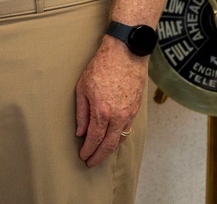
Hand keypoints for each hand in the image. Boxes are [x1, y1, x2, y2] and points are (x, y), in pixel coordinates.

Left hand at [74, 39, 146, 167]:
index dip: (88, 150)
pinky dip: (119, 138)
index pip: (94, 139)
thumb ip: (81, 112)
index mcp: (102, 112)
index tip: (83, 156)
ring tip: (100, 153)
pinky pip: (127, 129)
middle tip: (91, 162)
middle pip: (109, 145)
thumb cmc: (101, 67)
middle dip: (99, 156)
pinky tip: (112, 139)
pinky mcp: (135, 109)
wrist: (125, 54)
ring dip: (110, 149)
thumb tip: (80, 131)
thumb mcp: (83, 87)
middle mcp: (117, 117)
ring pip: (120, 139)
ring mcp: (129, 114)